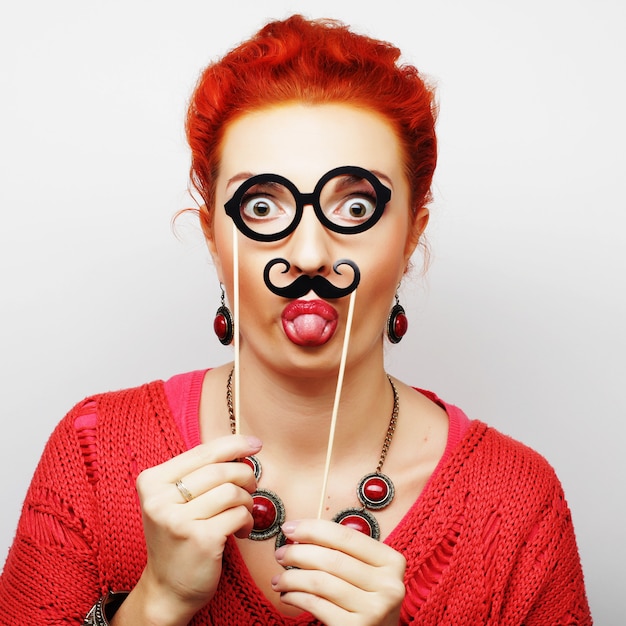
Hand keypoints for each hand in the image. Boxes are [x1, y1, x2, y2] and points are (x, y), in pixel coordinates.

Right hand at [129, 435, 260, 622]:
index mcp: (152, 481)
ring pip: (232, 491)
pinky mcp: (200, 539)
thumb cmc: (178, 537)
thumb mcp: (175, 500)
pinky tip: (241, 530)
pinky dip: (247, 520)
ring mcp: (178, 520)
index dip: (234, 444)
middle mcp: (159, 499)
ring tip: (243, 513)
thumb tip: (241, 448)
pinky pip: (238, 514)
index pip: (202, 452)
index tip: (255, 444)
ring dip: (247, 501)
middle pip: (220, 470)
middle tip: (251, 486)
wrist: (167, 588)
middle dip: (245, 475)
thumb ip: (199, 473)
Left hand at [270, 519, 405, 625]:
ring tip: (279, 579)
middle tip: (280, 554)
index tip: (289, 528)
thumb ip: (346, 553)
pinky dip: (296, 597)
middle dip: (298, 553)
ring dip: (292, 578)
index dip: (313, 529)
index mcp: (392, 561)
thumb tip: (301, 533)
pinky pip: (317, 605)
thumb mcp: (369, 574)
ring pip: (321, 582)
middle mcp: (388, 585)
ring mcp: (375, 609)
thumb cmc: (368, 601)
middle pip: (331, 558)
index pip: (346, 536)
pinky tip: (288, 595)